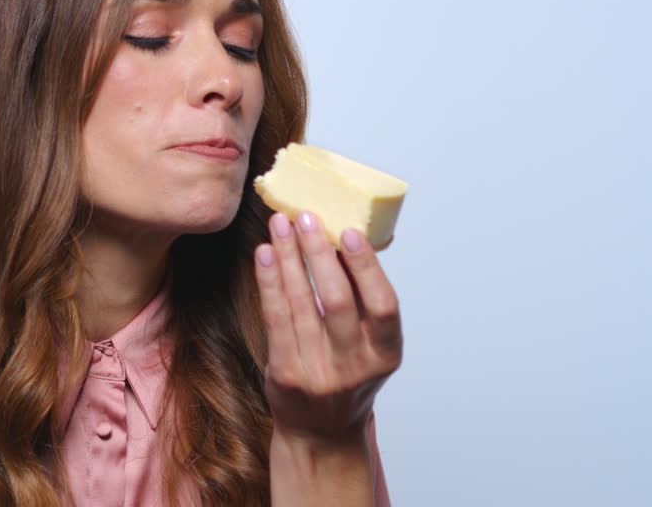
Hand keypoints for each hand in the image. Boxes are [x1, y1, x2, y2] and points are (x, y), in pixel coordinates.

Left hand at [254, 211, 402, 446]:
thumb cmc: (346, 377)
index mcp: (386, 354)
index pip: (383, 305)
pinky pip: (276, 319)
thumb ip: (363, 303)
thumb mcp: (371, 348)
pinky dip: (270, 282)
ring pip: (302, 304)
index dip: (366, 266)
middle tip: (306, 217)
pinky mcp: (286, 375)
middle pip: (338, 300)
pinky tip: (265, 256)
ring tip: (280, 225)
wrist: (321, 434)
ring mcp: (319, 373)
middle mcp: (356, 366)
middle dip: (319, 253)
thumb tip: (348, 237)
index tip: (348, 232)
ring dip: (289, 258)